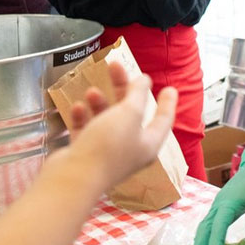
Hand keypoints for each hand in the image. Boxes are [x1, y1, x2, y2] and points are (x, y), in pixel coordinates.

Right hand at [66, 59, 176, 188]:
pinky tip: (77, 107)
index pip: (163, 120)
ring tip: (92, 92)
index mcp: (148, 144)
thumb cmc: (107, 146)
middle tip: (115, 66)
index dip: (167, 103)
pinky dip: (83, 117)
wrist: (73, 177)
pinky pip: (87, 130)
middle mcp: (129, 150)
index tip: (170, 88)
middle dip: (122, 89)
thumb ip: (137, 95)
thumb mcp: (129, 113)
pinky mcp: (84, 154)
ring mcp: (106, 153)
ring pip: (106, 120)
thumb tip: (144, 81)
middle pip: (130, 113)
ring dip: (100, 103)